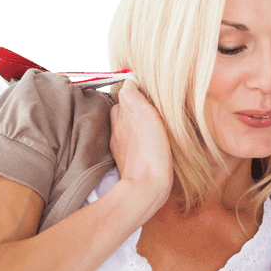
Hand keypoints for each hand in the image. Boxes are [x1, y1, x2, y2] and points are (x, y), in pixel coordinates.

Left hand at [108, 81, 172, 215]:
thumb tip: (128, 82)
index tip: (148, 92)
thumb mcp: (146, 117)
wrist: (146, 188)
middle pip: (123, 110)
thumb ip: (135, 97)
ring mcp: (121, 146)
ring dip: (137, 124)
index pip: (123, 95)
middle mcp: (117, 130)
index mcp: (121, 117)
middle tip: (152, 108)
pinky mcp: (128, 161)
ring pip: (127, 127)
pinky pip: (131, 144)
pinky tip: (149, 144)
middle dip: (134, 107)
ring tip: (152, 125)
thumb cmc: (150, 153)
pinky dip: (138, 140)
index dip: (135, 92)